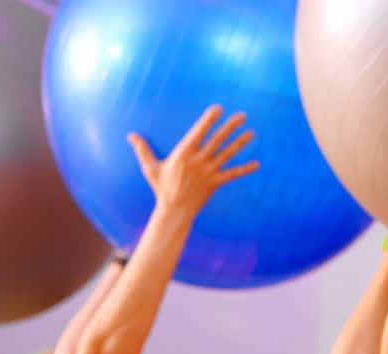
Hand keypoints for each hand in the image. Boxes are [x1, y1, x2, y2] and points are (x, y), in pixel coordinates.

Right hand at [127, 106, 259, 214]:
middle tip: (242, 115)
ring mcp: (208, 172)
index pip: (198, 132)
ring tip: (251, 132)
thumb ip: (142, 150)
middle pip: (217, 140)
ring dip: (240, 143)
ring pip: (227, 154)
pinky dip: (245, 169)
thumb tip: (130, 135)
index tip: (218, 108)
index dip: (209, 120)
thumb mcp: (149, 168)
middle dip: (230, 126)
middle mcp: (198, 161)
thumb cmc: (161, 188)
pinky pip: (232, 174)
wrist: (174, 210)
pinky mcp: (215, 183)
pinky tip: (257, 164)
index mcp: (183, 153)